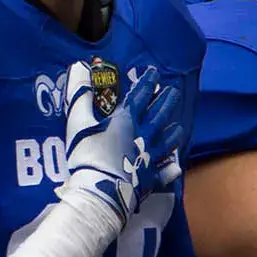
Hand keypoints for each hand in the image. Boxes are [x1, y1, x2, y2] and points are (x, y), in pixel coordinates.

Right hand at [59, 63, 184, 223]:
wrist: (100, 190)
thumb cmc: (88, 154)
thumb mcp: (79, 121)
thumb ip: (80, 94)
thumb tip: (78, 67)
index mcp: (127, 120)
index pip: (140, 96)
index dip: (147, 83)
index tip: (154, 72)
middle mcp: (143, 137)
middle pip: (158, 116)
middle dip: (165, 103)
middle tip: (174, 92)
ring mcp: (148, 159)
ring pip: (165, 143)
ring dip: (172, 134)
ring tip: (179, 127)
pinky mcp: (149, 180)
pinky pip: (163, 174)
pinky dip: (170, 170)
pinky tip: (176, 167)